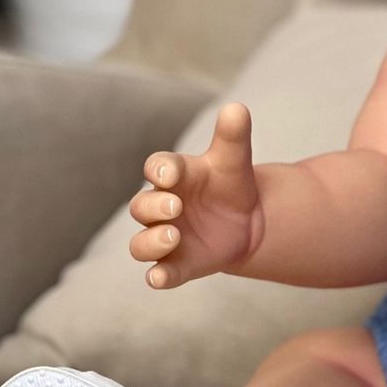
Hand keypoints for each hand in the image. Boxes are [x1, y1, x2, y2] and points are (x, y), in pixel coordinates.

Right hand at [128, 102, 264, 288]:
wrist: (246, 221)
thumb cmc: (230, 183)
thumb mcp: (235, 160)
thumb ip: (233, 136)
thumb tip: (236, 108)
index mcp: (174, 176)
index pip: (156, 168)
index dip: (160, 169)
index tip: (170, 172)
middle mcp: (161, 207)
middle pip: (141, 206)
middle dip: (154, 206)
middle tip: (175, 206)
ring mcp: (166, 237)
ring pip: (141, 244)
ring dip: (151, 242)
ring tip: (173, 236)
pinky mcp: (177, 265)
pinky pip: (161, 273)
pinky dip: (159, 277)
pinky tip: (160, 278)